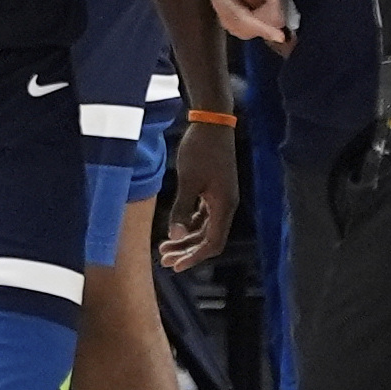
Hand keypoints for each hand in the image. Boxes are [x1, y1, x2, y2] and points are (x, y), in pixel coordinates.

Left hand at [155, 118, 236, 270]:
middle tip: (164, 260)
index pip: (212, 244)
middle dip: (186, 252)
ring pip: (204, 228)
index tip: (176, 267)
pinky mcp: (214, 190)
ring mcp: (221, 198)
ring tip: (164, 248)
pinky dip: (189, 224)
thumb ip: (181, 209)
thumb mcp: (188, 180)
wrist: (212, 122)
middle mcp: (226, 205)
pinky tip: (174, 228)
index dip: (194, 258)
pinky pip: (203, 216)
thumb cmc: (200, 149)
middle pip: (208, 239)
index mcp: (224, 206)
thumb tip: (175, 236)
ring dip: (186, 239)